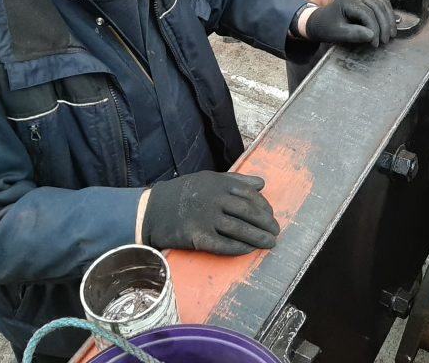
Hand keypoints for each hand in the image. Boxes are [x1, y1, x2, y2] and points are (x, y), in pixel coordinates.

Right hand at [141, 171, 279, 255]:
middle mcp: (215, 200)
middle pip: (249, 213)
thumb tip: (262, 183)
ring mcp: (207, 219)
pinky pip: (225, 245)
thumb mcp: (208, 178)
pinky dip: (240, 248)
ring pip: (240, 230)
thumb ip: (236, 180)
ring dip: (258, 238)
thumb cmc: (182, 193)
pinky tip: (249, 250)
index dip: (264, 207)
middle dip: (266, 224)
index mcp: (219, 184)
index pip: (250, 196)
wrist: (151, 210)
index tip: (271, 215)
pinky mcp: (199, 237)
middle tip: (276, 232)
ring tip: (270, 244)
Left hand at [300, 0, 396, 46]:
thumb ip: (354, 34)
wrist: (320, 21)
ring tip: (390, 34)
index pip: (367, 13)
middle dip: (384, 25)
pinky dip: (388, 13)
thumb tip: (372, 35)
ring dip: (389, 19)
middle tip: (385, 40)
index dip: (374, 29)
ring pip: (382, 3)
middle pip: (378, 7)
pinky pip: (382, 3)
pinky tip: (391, 24)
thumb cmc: (326, 27)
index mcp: (347, 1)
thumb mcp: (338, 33)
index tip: (375, 43)